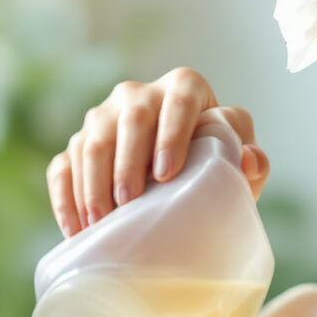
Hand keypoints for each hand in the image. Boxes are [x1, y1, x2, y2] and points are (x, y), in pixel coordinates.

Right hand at [46, 67, 270, 237]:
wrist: (184, 180)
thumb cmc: (217, 166)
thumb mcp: (241, 163)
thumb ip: (253, 161)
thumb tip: (248, 160)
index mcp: (184, 87)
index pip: (179, 100)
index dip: (172, 133)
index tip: (167, 174)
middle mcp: (138, 94)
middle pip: (129, 119)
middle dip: (126, 162)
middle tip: (129, 202)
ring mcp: (103, 118)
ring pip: (90, 141)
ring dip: (92, 182)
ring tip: (100, 221)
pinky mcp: (78, 145)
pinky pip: (62, 165)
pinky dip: (65, 196)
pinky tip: (75, 229)